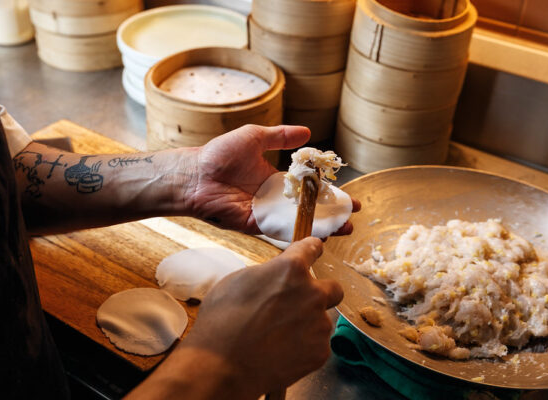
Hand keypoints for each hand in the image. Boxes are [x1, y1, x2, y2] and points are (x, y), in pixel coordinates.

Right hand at [179, 237, 341, 396]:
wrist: (221, 366)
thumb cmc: (221, 321)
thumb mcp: (238, 280)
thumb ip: (267, 273)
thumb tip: (277, 277)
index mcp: (291, 269)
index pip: (312, 247)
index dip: (311, 250)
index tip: (313, 251)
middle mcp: (312, 293)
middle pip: (333, 288)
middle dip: (321, 293)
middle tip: (301, 303)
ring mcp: (319, 324)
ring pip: (322, 320)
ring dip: (306, 324)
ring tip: (277, 336)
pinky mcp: (320, 351)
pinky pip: (317, 344)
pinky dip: (303, 347)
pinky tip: (281, 351)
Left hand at [186, 124, 360, 233]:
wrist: (195, 174)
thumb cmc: (219, 154)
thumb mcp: (255, 137)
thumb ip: (280, 136)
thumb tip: (307, 132)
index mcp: (275, 179)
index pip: (308, 188)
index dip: (328, 192)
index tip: (348, 195)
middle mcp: (273, 198)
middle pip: (308, 209)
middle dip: (331, 213)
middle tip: (352, 216)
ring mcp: (265, 213)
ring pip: (299, 222)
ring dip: (321, 227)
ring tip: (345, 229)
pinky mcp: (255, 225)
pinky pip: (281, 231)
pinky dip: (300, 233)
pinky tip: (319, 236)